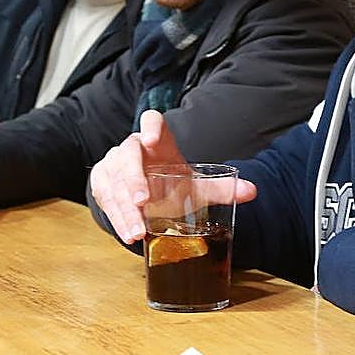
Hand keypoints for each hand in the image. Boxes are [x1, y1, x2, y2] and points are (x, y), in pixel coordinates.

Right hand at [89, 109, 255, 243]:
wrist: (143, 194)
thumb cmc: (170, 183)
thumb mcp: (194, 185)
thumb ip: (221, 187)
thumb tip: (252, 191)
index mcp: (157, 140)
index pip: (151, 120)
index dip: (151, 126)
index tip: (152, 139)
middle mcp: (133, 148)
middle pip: (128, 155)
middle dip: (133, 179)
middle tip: (143, 201)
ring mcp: (113, 165)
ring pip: (114, 182)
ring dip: (124, 209)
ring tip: (137, 231)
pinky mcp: (102, 183)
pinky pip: (105, 200)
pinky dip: (117, 218)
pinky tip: (128, 233)